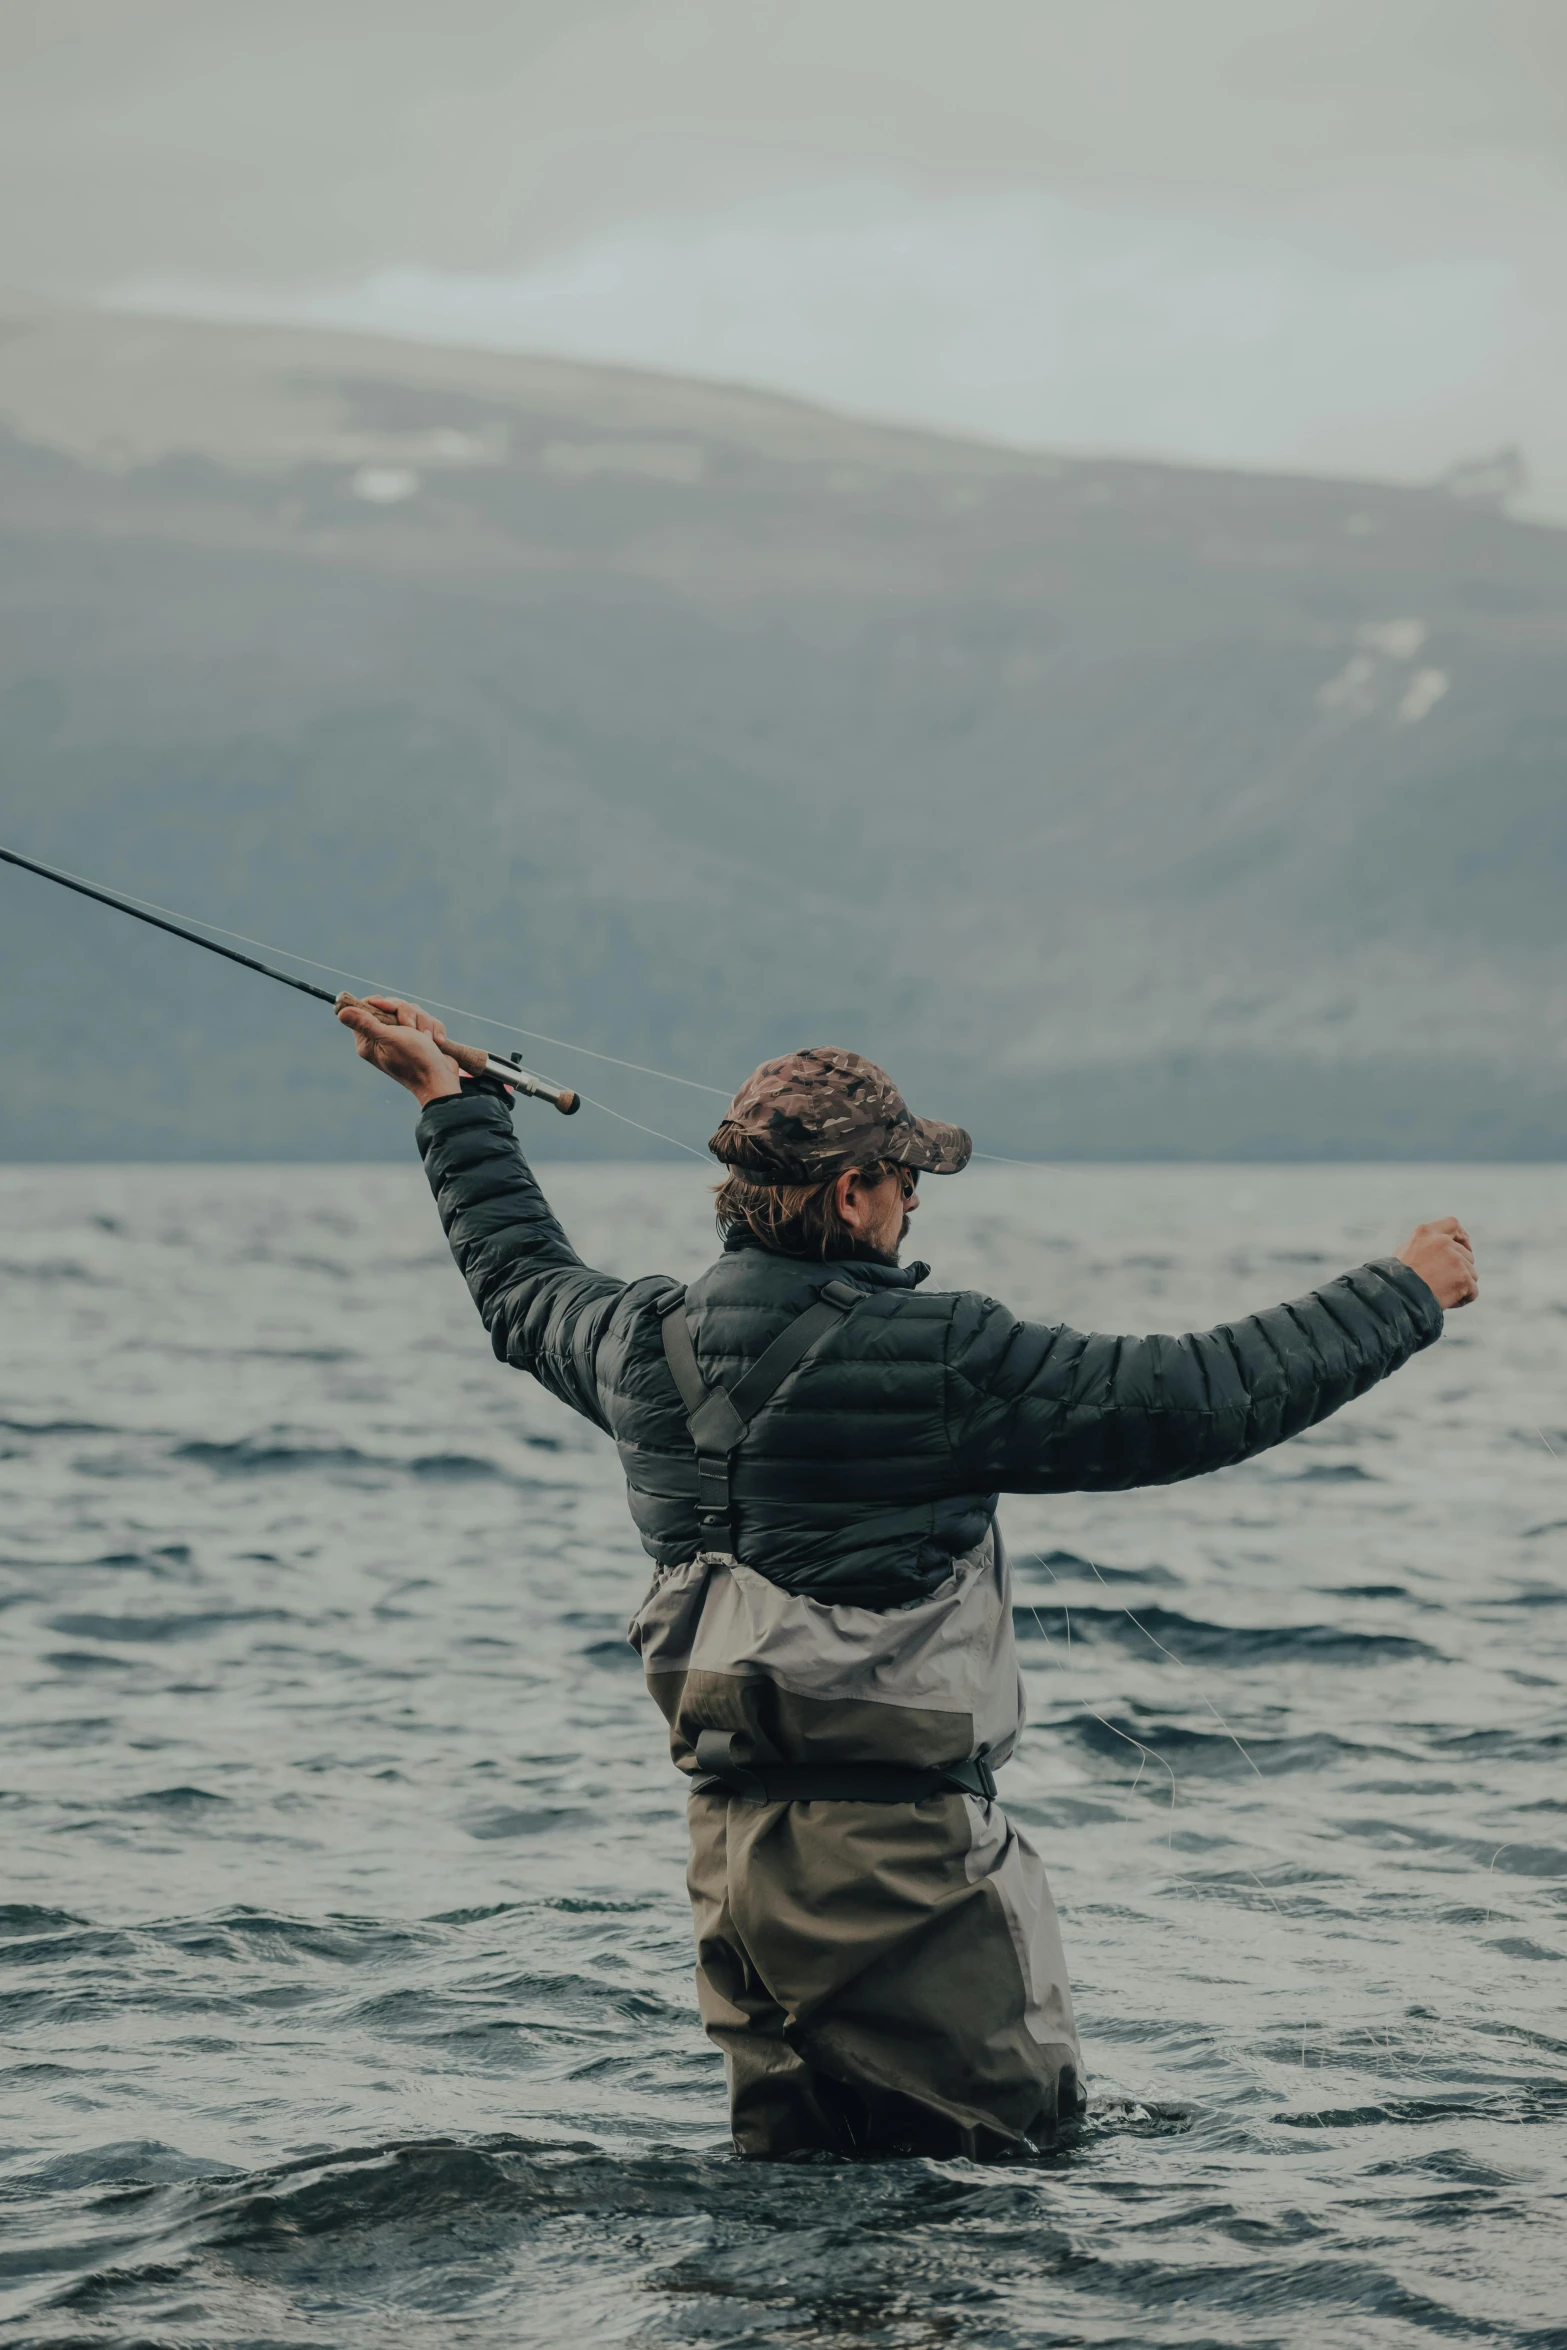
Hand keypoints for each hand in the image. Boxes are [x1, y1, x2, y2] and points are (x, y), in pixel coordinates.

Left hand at [336, 993, 462, 1106]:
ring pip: (411, 1011)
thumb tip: (341, 1012)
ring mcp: (402, 1037)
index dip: (379, 1003)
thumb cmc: (414, 1061)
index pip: (366, 1009)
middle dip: (407, 1013)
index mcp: (369, 1040)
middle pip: (392, 1005)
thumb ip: (366, 1024)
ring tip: (427, 1040)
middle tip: (411, 1028)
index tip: (390, 1007)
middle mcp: (383, 1038)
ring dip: (423, 1022)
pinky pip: (425, 1020)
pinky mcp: (418, 1037)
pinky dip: (433, 1029)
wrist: (441, 1079)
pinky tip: (436, 1043)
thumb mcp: (389, 1039)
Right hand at [1395, 1216, 1477, 1310]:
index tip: (1466, 1247)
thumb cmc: (1395, 1281)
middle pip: (1466, 1255)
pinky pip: (1473, 1291)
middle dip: (1460, 1271)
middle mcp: (1442, 1241)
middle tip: (1444, 1285)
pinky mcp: (1463, 1277)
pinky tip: (1448, 1303)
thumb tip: (1438, 1253)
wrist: (1396, 1298)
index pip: (1452, 1224)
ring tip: (1441, 1295)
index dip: (1462, 1236)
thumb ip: (1424, 1247)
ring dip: (1461, 1286)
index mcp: (1425, 1232)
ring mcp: (1455, 1259)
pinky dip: (1463, 1299)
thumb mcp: (1405, 1253)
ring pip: (1471, 1274)